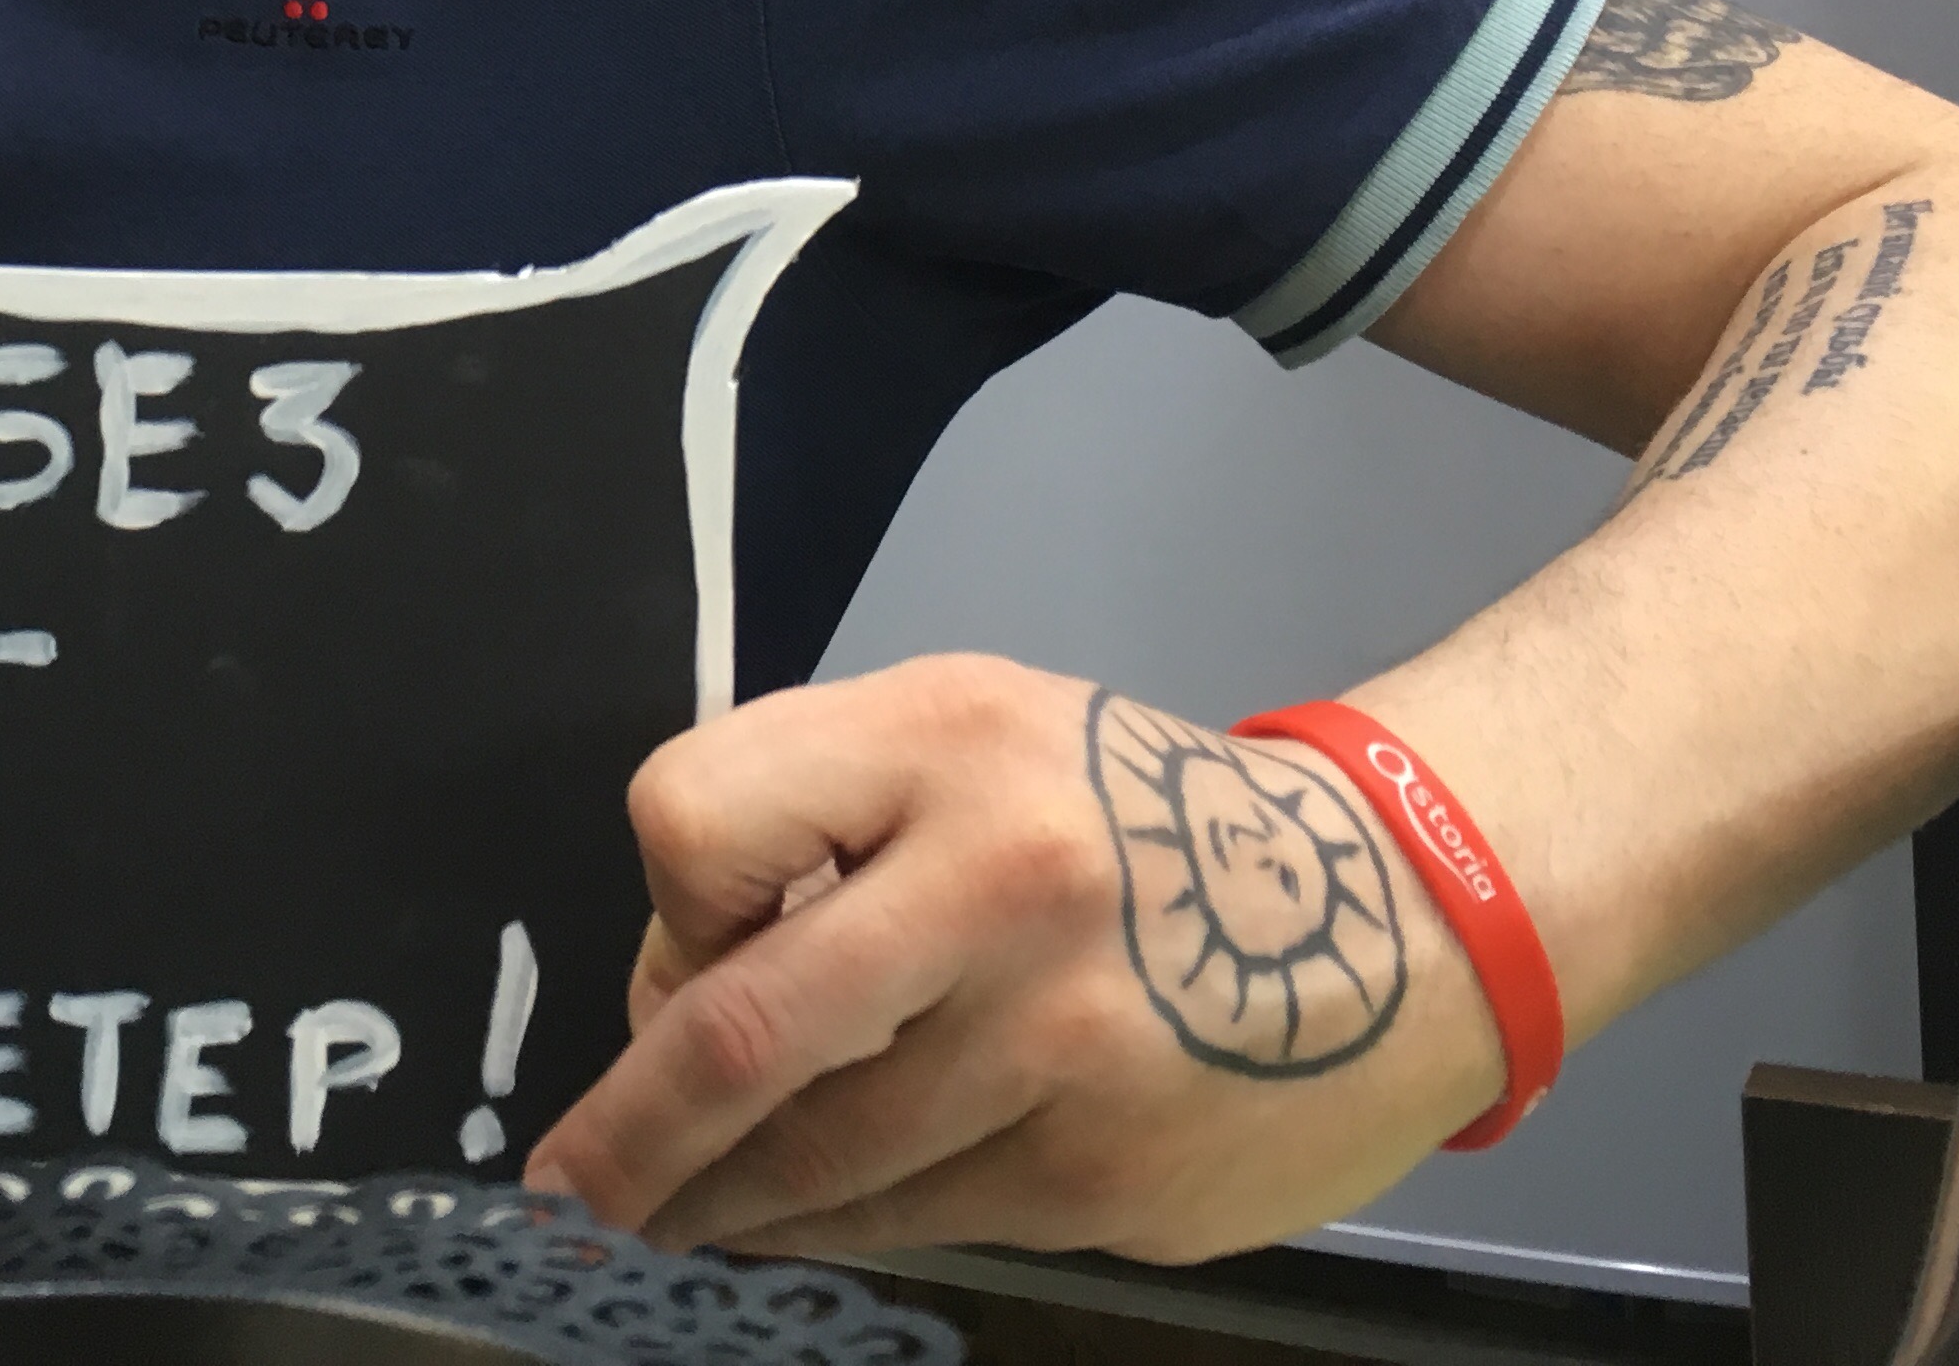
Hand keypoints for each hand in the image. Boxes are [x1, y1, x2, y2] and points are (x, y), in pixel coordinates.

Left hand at [523, 655, 1500, 1262]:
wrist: (1392, 917)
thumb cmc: (1130, 815)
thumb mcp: (973, 730)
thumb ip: (822, 811)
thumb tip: (677, 979)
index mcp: (946, 743)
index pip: (694, 824)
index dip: (669, 903)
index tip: (688, 941)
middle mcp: (1000, 885)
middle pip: (738, 1033)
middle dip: (628, 1133)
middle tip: (566, 1191)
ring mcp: (1057, 1046)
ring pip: (818, 1160)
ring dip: (717, 1199)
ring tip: (667, 1214)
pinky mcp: (1103, 1177)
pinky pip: (913, 1219)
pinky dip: (832, 1228)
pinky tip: (802, 1219)